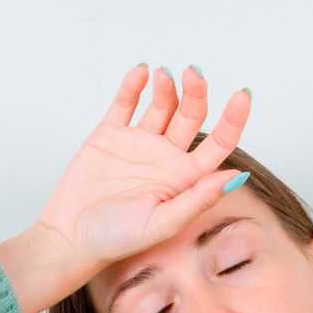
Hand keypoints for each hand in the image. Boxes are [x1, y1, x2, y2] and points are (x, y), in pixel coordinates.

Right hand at [34, 64, 251, 276]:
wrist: (70, 237)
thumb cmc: (117, 240)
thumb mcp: (163, 223)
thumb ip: (198, 199)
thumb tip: (237, 177)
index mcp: (185, 178)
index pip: (219, 143)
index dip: (234, 119)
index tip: (242, 95)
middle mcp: (166, 157)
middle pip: (192, 115)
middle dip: (196, 93)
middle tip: (192, 74)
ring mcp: (139, 143)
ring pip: (162, 105)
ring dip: (167, 87)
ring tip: (163, 75)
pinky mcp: (110, 135)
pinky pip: (126, 103)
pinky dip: (134, 85)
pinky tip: (141, 72)